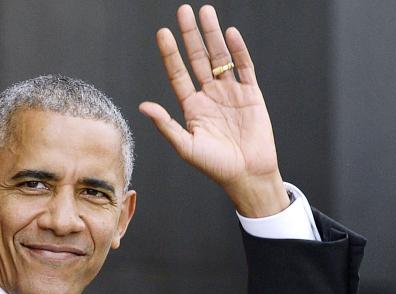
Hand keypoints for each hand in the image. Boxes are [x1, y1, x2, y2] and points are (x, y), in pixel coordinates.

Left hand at [139, 4, 288, 217]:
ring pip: (220, 57)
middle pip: (197, 59)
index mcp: (192, 107)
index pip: (178, 74)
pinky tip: (230, 34)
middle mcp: (209, 96)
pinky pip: (244, 67)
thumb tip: (144, 106)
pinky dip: (238, 51)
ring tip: (206, 13)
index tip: (163, 33)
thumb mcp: (186, 146)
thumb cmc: (215, 166)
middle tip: (183, 11)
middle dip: (190, 35)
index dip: (170, 53)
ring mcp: (230, 93)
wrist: (247, 174)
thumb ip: (166, 124)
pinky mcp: (251, 95)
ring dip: (212, 35)